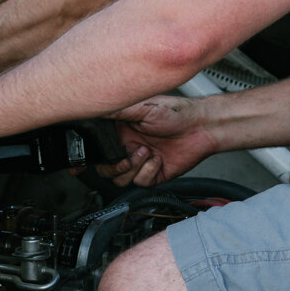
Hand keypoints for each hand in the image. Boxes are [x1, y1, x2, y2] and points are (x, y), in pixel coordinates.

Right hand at [98, 96, 217, 186]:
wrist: (201, 127)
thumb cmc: (175, 112)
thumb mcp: (141, 108)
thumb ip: (115, 111)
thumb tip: (93, 108)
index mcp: (120, 130)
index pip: (98, 147)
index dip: (91, 156)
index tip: (88, 159)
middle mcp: (128, 146)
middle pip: (106, 168)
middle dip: (114, 167)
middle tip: (126, 157)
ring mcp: (140, 161)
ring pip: (121, 179)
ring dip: (133, 168)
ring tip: (146, 152)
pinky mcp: (153, 174)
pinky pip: (141, 182)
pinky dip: (148, 172)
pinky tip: (158, 159)